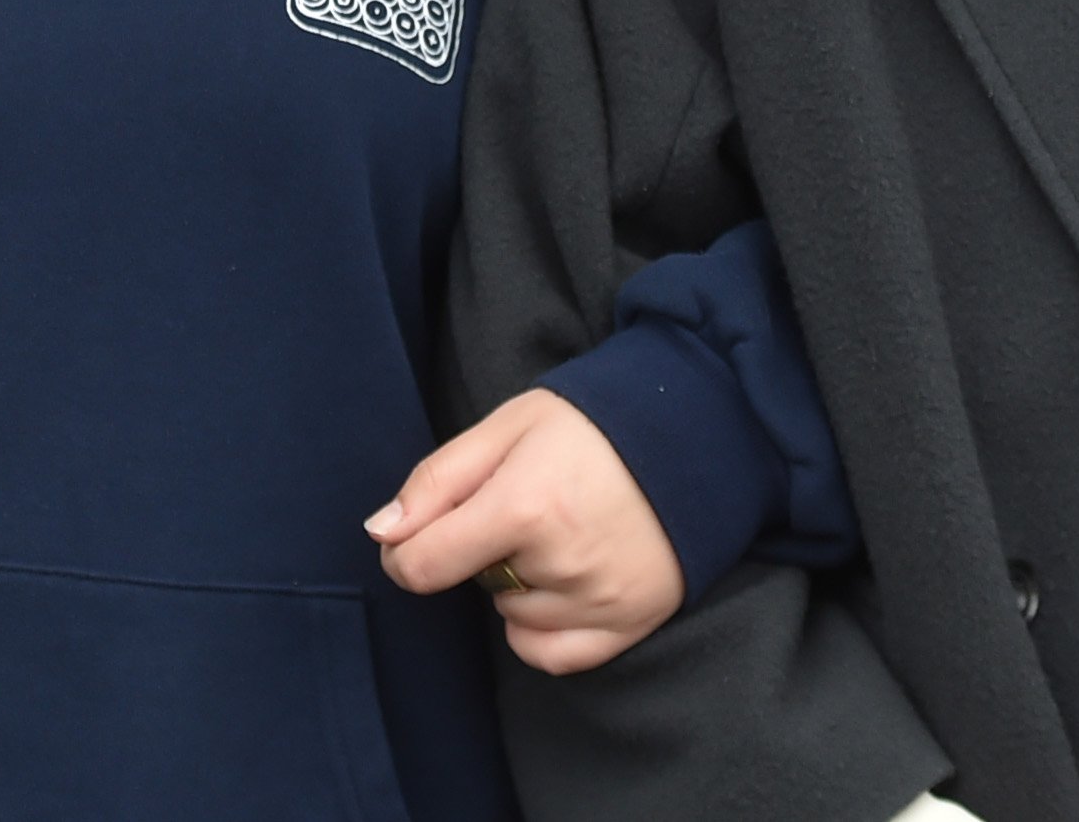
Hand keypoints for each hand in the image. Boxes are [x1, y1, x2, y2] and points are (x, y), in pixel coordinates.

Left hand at [367, 389, 685, 674]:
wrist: (695, 430)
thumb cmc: (594, 422)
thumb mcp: (508, 425)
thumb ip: (438, 480)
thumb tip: (383, 534)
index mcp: (524, 503)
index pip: (423, 565)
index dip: (407, 552)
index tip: (420, 535)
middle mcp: (563, 561)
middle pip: (474, 586)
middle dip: (483, 552)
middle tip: (529, 504)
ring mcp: (601, 599)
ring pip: (513, 618)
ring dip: (520, 586)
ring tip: (562, 533)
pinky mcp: (632, 622)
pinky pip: (553, 655)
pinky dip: (543, 628)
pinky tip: (563, 584)